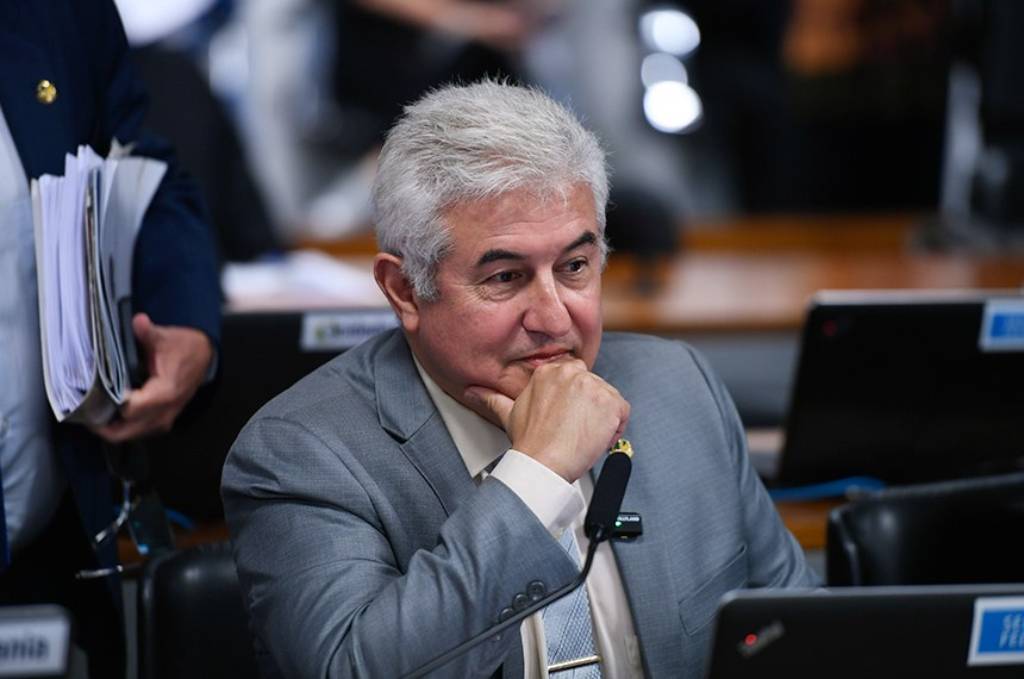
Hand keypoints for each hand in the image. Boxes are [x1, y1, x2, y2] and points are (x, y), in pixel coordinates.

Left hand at [92, 313, 212, 442]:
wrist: (204, 357)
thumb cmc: (184, 348)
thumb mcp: (166, 337)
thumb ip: (148, 333)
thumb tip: (138, 320)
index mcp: (165, 392)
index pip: (131, 408)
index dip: (110, 403)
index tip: (92, 394)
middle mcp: (165, 411)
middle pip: (125, 432)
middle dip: (102, 426)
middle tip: (83, 412)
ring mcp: (165, 419)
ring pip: (131, 435)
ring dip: (111, 428)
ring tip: (93, 413)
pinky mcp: (163, 420)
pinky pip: (138, 431)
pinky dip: (123, 427)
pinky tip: (110, 413)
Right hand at [465, 359, 629, 481]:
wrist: (543, 464)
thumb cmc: (530, 442)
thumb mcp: (508, 413)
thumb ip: (492, 398)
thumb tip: (472, 392)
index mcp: (550, 371)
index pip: (576, 379)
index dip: (575, 402)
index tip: (569, 417)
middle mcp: (572, 373)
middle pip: (594, 388)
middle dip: (589, 410)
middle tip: (574, 431)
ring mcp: (593, 386)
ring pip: (609, 400)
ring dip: (601, 420)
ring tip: (581, 437)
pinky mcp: (610, 402)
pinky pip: (623, 412)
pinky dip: (615, 428)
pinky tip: (595, 439)